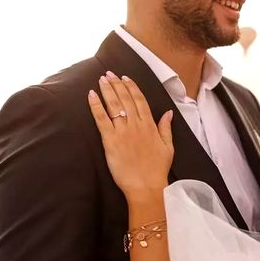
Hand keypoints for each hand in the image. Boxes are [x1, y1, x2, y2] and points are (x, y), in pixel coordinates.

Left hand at [88, 72, 173, 202]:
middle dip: (116, 84)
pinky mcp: (110, 141)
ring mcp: (123, 132)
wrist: (146, 187)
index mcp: (150, 125)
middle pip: (125, 99)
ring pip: (114, 105)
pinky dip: (96, 106)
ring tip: (102, 80)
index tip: (125, 77)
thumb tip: (168, 113)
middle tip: (109, 74)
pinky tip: (91, 95)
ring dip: (107, 90)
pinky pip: (101, 119)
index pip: (140, 100)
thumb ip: (166, 128)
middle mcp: (136, 125)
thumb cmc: (157, 169)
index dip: (132, 87)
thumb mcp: (168, 147)